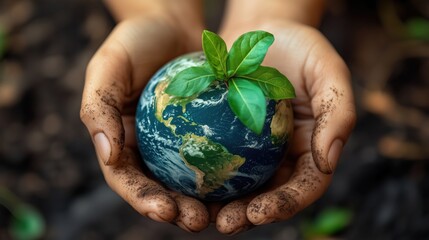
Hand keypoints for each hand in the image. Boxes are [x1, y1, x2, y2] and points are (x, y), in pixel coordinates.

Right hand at [80, 14, 210, 231]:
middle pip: (159, 188)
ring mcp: (175, 141)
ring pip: (188, 180)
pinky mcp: (203, 132)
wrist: (170, 22)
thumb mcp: (108, 66)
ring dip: (203, 201)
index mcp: (119, 138)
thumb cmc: (135, 41)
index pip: (125, 178)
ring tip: (222, 214)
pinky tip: (242, 182)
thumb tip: (108, 154)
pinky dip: (224, 172)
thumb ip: (99, 108)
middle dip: (176, 211)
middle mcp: (147, 146)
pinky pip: (213, 155)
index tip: (164, 209)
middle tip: (198, 220)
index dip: (142, 199)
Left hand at [215, 20, 355, 233]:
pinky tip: (181, 182)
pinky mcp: (227, 138)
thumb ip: (338, 113)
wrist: (263, 31)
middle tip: (225, 223)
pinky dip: (201, 175)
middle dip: (248, 216)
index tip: (259, 212)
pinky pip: (214, 160)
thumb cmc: (301, 47)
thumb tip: (328, 161)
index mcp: (311, 148)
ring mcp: (254, 150)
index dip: (284, 205)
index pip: (303, 186)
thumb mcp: (328, 71)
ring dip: (220, 205)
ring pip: (238, 186)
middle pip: (268, 195)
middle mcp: (283, 156)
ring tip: (198, 214)